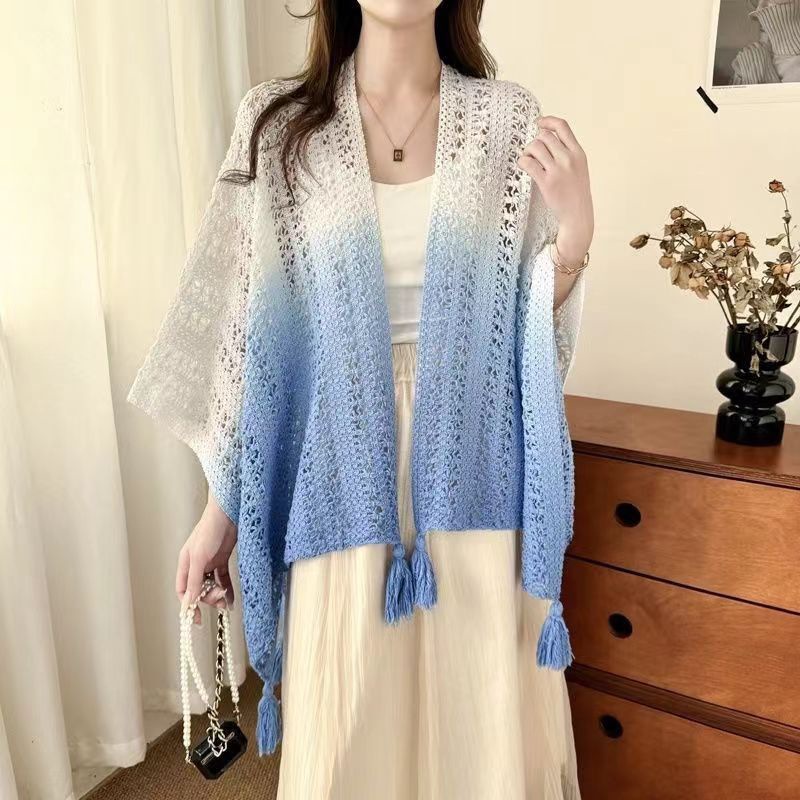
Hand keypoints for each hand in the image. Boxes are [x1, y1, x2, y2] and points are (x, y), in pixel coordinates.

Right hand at [176, 492, 236, 624]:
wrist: (229, 513)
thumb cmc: (210, 530)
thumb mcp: (200, 557)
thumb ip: (194, 580)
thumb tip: (189, 602)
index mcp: (186, 563)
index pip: (183, 590)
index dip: (188, 605)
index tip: (197, 618)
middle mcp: (196, 564)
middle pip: (199, 589)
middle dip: (208, 597)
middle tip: (219, 599)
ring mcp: (210, 562)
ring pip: (211, 585)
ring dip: (218, 595)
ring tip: (227, 602)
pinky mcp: (222, 559)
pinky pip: (223, 578)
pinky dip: (227, 588)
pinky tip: (232, 599)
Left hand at [517, 115, 593, 267]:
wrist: (577, 213)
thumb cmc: (576, 191)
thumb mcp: (579, 166)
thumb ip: (567, 151)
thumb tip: (547, 137)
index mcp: (578, 152)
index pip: (563, 127)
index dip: (548, 121)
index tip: (539, 123)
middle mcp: (568, 158)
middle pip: (544, 136)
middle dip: (535, 142)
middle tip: (533, 153)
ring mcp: (558, 170)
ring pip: (535, 147)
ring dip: (527, 152)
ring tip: (529, 161)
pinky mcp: (547, 182)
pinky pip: (528, 163)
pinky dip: (522, 162)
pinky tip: (524, 166)